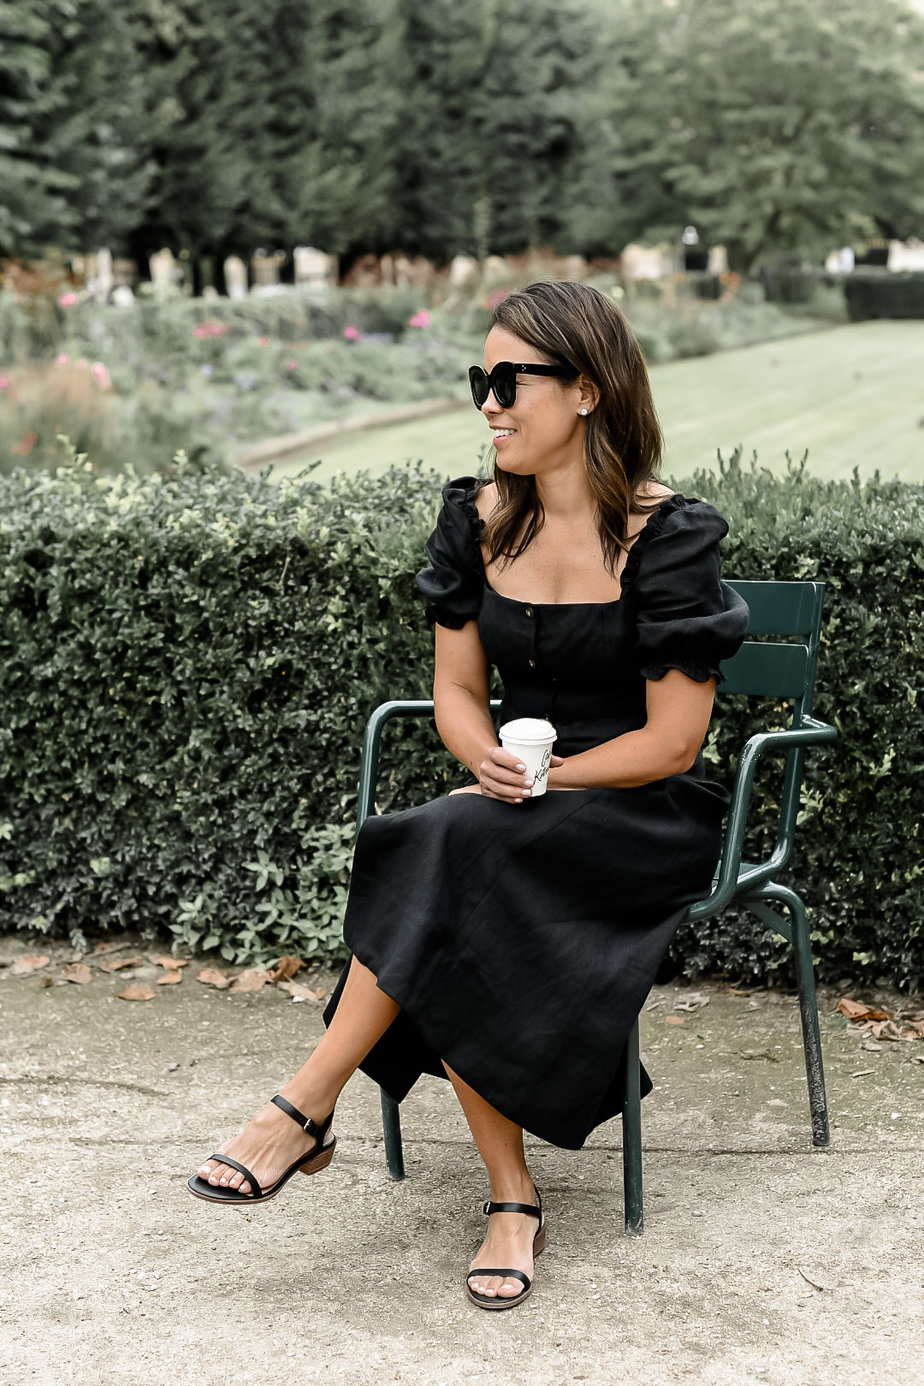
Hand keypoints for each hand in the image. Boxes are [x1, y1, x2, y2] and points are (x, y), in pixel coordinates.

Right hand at [449, 746, 564, 802]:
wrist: (493, 765)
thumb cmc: (511, 759)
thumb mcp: (522, 754)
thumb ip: (541, 757)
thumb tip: (560, 761)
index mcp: (493, 753)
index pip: (498, 756)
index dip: (510, 762)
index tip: (524, 767)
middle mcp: (486, 766)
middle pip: (499, 774)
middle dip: (515, 780)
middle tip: (530, 783)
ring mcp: (485, 780)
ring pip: (498, 787)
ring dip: (513, 791)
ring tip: (528, 793)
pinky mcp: (486, 791)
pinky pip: (497, 797)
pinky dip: (509, 799)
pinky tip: (519, 799)